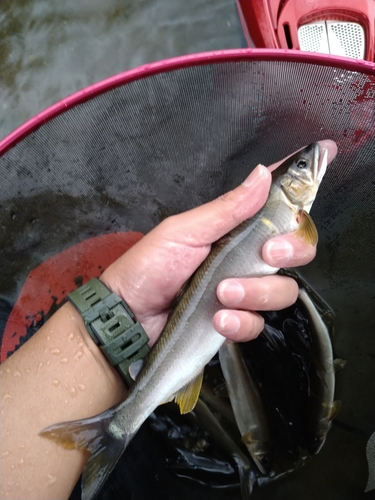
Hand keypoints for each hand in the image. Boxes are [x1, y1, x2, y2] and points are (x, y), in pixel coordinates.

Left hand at [101, 140, 336, 344]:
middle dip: (292, 249)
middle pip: (296, 250)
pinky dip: (240, 322)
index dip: (299, 185)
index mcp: (233, 230)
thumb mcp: (184, 231)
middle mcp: (243, 259)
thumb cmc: (148, 268)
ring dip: (254, 292)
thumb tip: (262, 175)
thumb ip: (227, 209)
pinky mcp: (234, 322)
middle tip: (268, 252)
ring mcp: (241, 291)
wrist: (128, 316)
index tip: (325, 154)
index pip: (274, 206)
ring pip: (281, 291)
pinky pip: (257, 324)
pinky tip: (217, 319)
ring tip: (221, 292)